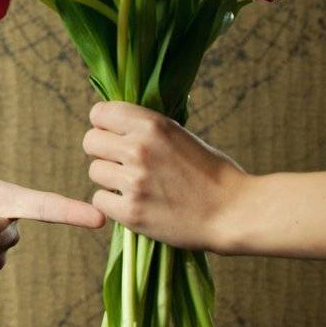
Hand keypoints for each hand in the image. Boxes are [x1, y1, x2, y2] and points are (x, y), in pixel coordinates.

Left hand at [83, 101, 250, 252]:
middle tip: (123, 163)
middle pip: (90, 142)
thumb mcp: (181, 135)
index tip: (114, 135)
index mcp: (151, 125)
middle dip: (104, 152)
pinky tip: (136, 204)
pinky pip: (100, 200)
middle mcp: (138, 149)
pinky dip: (113, 204)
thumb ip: (146, 128)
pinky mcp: (131, 212)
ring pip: (94, 171)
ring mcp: (133, 182)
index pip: (99, 113)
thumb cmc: (212, 173)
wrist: (235, 213)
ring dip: (110, 179)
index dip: (104, 125)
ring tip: (137, 185)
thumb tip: (114, 121)